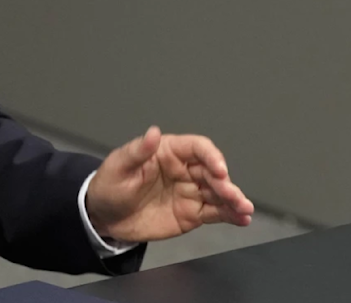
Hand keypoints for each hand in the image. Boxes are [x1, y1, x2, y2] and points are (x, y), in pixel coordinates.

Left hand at [86, 126, 253, 242]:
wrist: (105, 217)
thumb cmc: (110, 186)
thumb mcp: (118, 166)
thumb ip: (138, 151)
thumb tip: (153, 132)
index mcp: (169, 151)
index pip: (197, 148)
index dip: (211, 156)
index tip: (219, 169)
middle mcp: (184, 169)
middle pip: (213, 171)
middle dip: (225, 183)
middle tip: (231, 195)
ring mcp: (190, 192)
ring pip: (218, 193)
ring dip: (234, 200)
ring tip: (245, 210)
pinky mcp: (191, 213)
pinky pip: (215, 212)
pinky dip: (230, 215)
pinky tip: (242, 219)